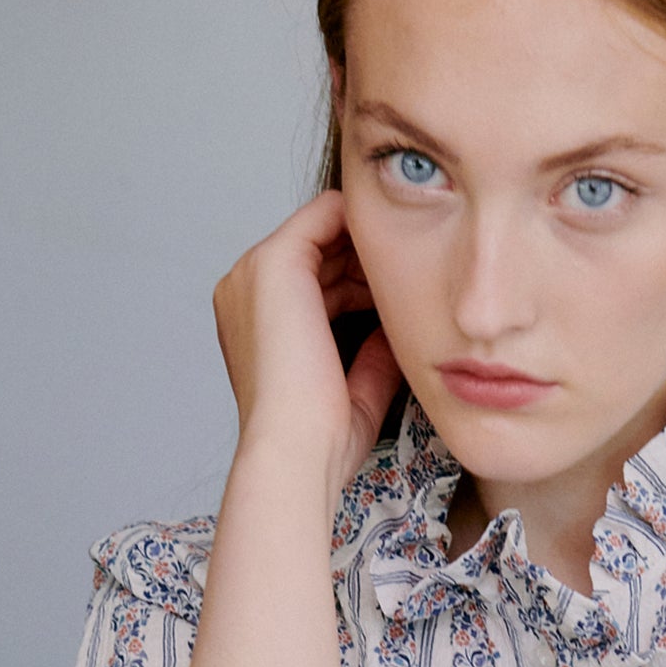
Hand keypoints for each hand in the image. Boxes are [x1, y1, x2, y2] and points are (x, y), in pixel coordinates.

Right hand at [210, 189, 400, 499]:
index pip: (313, 283)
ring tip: (414, 263)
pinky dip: (364, 223)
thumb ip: (371, 358)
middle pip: (318, 253)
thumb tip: (395, 332)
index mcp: (257, 324)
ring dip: (369, 244)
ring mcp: (256, 273)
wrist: (297, 452)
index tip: (406, 294)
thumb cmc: (319, 441)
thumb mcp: (355, 392)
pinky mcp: (274, 262)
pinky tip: (400, 245)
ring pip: (324, 231)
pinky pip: (324, 214)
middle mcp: (247, 292)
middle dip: (367, 260)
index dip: (361, 283)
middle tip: (418, 273)